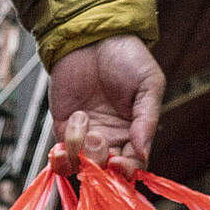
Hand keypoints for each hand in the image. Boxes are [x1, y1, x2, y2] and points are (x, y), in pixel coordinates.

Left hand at [49, 33, 164, 171]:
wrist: (93, 37)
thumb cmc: (127, 57)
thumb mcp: (148, 84)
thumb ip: (147, 118)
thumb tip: (143, 151)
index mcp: (135, 132)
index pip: (133, 165)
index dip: (126, 171)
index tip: (118, 162)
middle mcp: (111, 140)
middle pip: (105, 172)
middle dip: (100, 161)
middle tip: (98, 137)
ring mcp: (86, 137)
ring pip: (81, 168)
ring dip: (80, 152)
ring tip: (83, 120)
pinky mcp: (63, 130)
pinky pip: (61, 156)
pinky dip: (61, 153)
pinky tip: (71, 125)